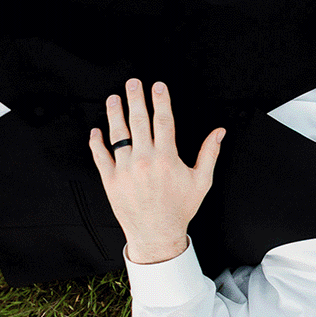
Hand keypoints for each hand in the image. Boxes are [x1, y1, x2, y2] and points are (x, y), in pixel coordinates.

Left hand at [89, 79, 223, 263]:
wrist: (156, 234)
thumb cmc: (180, 208)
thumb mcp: (202, 180)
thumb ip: (209, 153)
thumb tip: (219, 132)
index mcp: (167, 158)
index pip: (163, 121)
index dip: (161, 101)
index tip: (158, 87)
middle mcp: (144, 161)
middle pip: (139, 122)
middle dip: (136, 99)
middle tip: (133, 83)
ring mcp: (125, 170)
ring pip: (118, 135)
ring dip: (114, 114)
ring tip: (113, 99)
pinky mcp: (111, 181)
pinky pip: (100, 157)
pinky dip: (96, 143)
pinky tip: (96, 131)